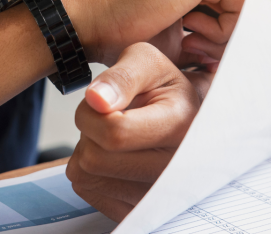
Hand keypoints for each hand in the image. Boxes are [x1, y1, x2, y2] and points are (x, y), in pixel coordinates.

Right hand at [59, 0, 250, 66]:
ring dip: (226, 36)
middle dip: (231, 37)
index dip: (233, 34)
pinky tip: (191, 36)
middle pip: (246, 2)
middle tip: (198, 52)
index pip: (238, 0)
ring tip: (190, 43)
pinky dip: (225, 31)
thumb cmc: (124, 33)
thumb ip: (210, 36)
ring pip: (248, 6)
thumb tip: (241, 52)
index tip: (211, 58)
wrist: (92, 23)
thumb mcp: (179, 35)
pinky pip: (244, 5)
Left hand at [66, 43, 211, 220]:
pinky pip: (89, 193)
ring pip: (87, 178)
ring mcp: (159, 195)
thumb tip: (96, 100)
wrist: (182, 114)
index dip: (91, 114)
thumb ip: (121, 76)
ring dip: (90, 152)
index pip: (114, 133)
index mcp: (182, 127)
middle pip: (95, 160)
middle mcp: (176, 169)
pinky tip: (114, 157)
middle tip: (110, 119)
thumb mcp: (147, 62)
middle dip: (89, 133)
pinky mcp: (139, 209)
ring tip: (116, 137)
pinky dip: (92, 172)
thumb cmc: (163, 86)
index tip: (101, 102)